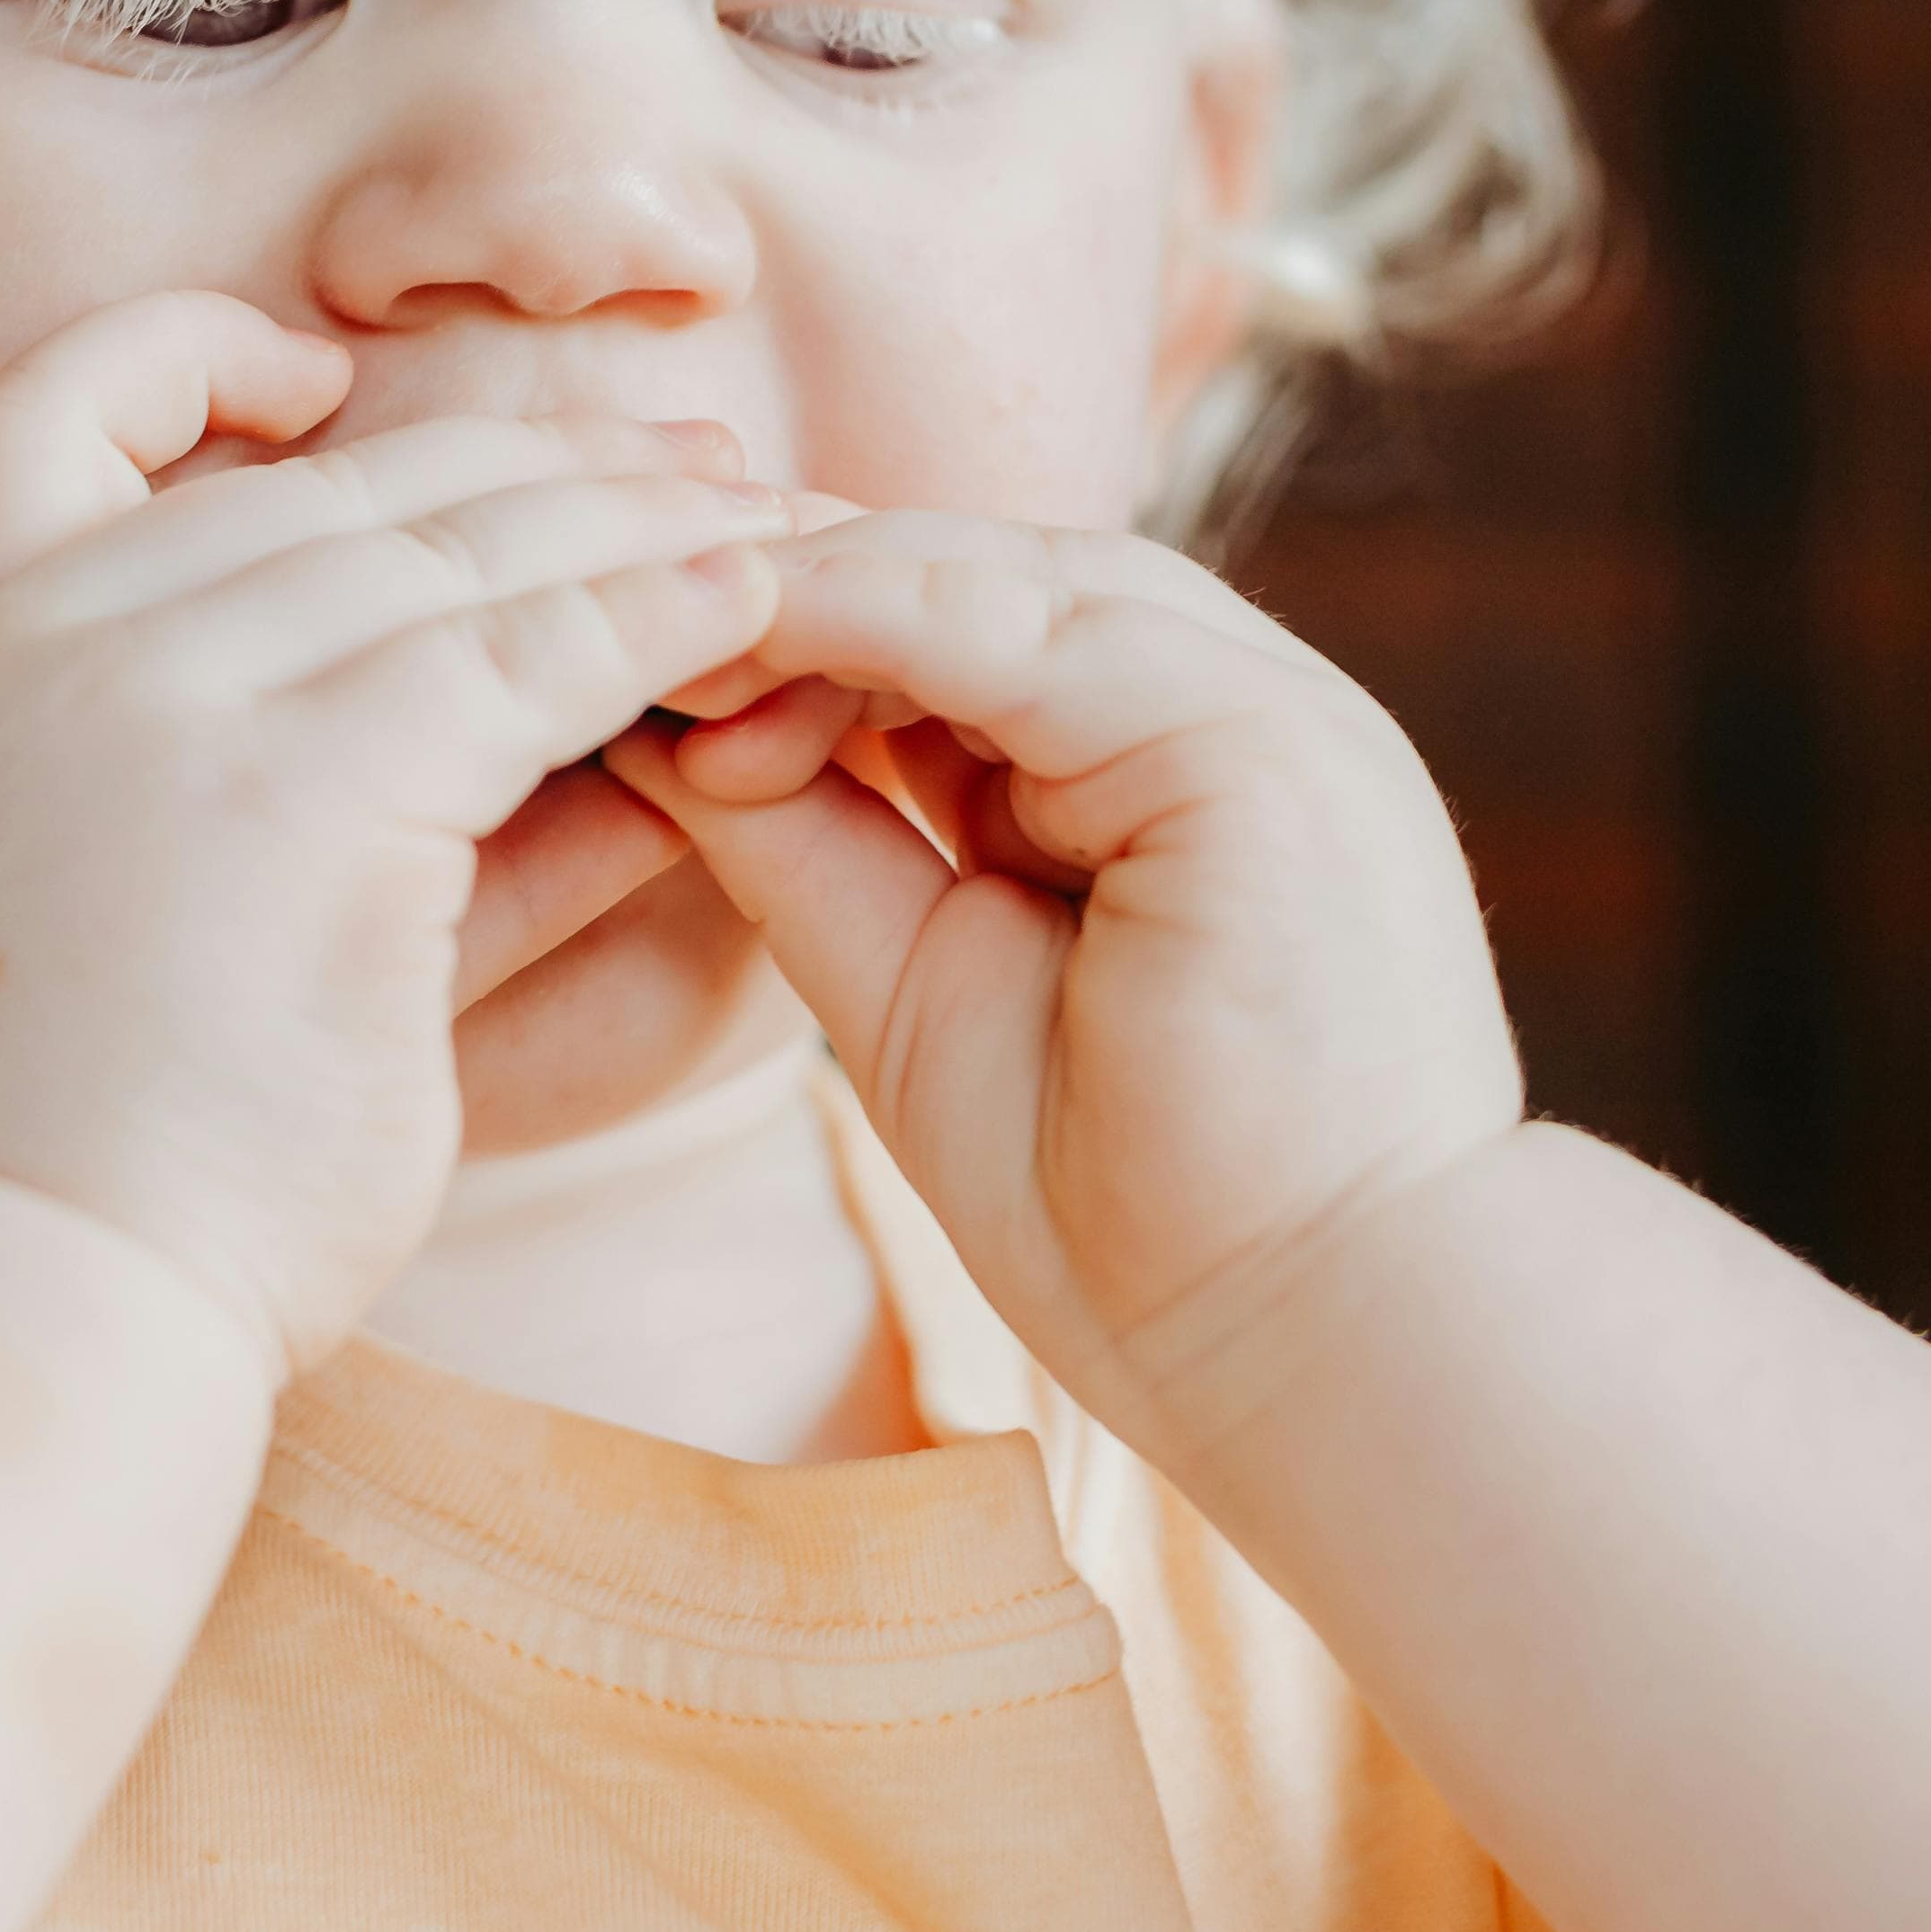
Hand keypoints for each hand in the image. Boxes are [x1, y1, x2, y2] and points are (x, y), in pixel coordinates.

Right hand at [0, 289, 792, 1387]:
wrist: (45, 1312)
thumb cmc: (140, 1148)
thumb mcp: (238, 907)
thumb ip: (388, 789)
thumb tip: (616, 706)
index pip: (57, 413)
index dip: (189, 363)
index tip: (334, 382)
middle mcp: (52, 637)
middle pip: (336, 487)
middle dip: (537, 460)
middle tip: (697, 462)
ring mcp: (166, 697)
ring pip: (455, 546)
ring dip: (633, 524)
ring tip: (768, 529)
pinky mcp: (300, 786)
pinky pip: (528, 655)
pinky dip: (656, 617)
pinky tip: (753, 615)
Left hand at [613, 514, 1523, 1470]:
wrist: (1324, 1357)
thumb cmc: (1140, 1230)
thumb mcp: (920, 991)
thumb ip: (819, 846)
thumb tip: (668, 732)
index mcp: (1168, 769)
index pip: (959, 630)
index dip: (791, 638)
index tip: (626, 679)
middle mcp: (1233, 710)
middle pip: (977, 574)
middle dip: (786, 597)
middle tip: (607, 636)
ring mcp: (1271, 709)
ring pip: (1007, 574)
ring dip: (818, 598)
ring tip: (666, 647)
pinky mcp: (1270, 738)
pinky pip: (1044, 628)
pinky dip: (881, 621)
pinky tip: (752, 649)